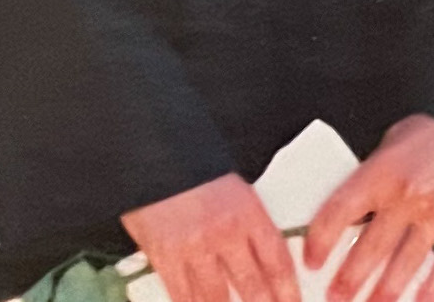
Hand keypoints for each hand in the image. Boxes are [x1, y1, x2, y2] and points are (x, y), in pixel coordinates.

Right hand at [121, 172, 299, 301]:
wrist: (146, 147)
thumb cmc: (186, 163)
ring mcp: (193, 246)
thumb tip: (262, 259)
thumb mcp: (227, 184)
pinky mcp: (164, 255)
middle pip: (254, 289)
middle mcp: (224, 232)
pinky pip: (183, 296)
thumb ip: (245, 220)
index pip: (278, 262)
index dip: (288, 292)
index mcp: (246, 210)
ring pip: (218, 298)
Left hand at [304, 114, 433, 301]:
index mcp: (380, 172)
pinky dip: (430, 291)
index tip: (312, 260)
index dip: (322, 240)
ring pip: (404, 265)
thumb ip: (373, 173)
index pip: (340, 212)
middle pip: (370, 247)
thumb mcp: (392, 141)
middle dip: (349, 278)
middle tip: (335, 297)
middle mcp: (406, 196)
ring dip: (384, 293)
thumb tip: (353, 206)